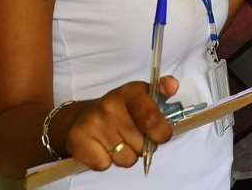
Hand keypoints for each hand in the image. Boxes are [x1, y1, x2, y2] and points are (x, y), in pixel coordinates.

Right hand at [63, 76, 177, 170]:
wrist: (82, 118)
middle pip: (141, 145)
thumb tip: (173, 86)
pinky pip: (105, 165)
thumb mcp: (142, 94)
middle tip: (134, 135)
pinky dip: (106, 161)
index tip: (161, 134)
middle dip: (143, 145)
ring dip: (126, 155)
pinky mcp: (78, 141)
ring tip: (118, 141)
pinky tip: (103, 147)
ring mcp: (93, 124)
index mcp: (130, 92)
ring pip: (126, 159)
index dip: (161, 133)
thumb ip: (162, 89)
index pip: (151, 118)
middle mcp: (110, 106)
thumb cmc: (121, 109)